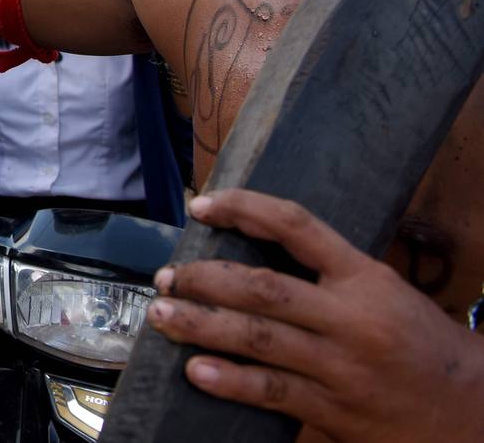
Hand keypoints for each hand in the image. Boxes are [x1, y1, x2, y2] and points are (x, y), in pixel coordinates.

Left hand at [147, 189, 483, 441]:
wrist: (469, 406)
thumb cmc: (415, 339)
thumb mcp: (381, 288)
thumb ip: (326, 269)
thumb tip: (249, 246)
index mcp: (363, 276)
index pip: (296, 226)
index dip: (245, 209)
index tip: (201, 205)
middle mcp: (351, 317)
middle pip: (263, 287)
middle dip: (205, 279)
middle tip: (167, 277)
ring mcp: (341, 365)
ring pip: (259, 339)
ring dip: (202, 326)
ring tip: (162, 315)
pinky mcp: (335, 408)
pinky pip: (273, 391)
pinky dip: (230, 380)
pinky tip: (196, 371)